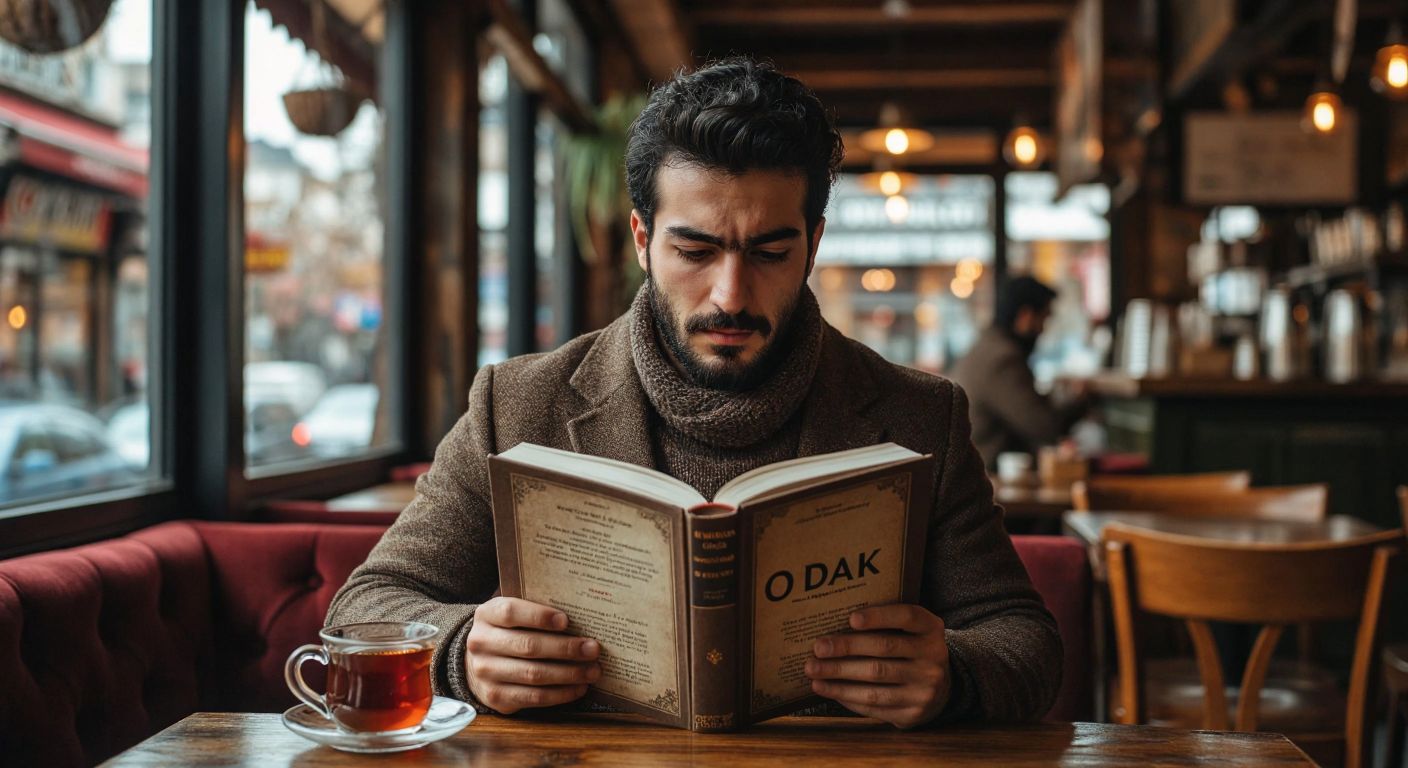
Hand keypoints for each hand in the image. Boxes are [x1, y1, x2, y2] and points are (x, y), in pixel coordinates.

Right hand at [465, 596, 600, 713]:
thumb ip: (537, 613)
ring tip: (592, 670)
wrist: (478, 662)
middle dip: (565, 649)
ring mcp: (486, 672)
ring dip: (569, 674)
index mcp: (486, 615)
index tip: (566, 621)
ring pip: (533, 674)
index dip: (539, 616)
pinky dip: (560, 694)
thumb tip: (582, 620)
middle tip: (593, 649)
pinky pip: (533, 697)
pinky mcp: (496, 697)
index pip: (511, 612)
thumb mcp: (513, 615)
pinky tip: (579, 687)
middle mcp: (481, 643)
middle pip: (527, 646)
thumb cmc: (508, 632)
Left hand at [805, 604, 950, 728]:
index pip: (906, 617)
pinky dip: (847, 696)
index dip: (878, 616)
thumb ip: (885, 624)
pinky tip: (828, 689)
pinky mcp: (913, 713)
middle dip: (846, 648)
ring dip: (839, 677)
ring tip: (814, 671)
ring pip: (875, 681)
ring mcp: (925, 688)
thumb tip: (834, 623)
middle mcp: (933, 657)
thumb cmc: (910, 651)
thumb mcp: (909, 632)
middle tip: (818, 648)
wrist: (939, 690)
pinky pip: (874, 705)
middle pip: (884, 649)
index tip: (851, 619)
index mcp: (931, 629)